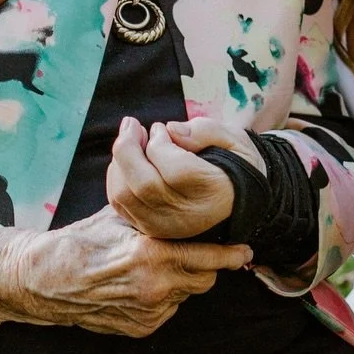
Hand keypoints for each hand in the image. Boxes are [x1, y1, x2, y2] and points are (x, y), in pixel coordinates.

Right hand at [0, 212, 251, 336]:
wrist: (44, 280)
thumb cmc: (80, 242)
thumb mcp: (118, 216)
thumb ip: (153, 210)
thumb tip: (176, 186)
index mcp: (151, 254)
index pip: (208, 258)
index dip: (231, 255)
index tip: (246, 251)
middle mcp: (154, 287)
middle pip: (204, 278)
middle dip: (206, 264)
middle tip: (202, 250)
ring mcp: (148, 311)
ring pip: (186, 294)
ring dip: (183, 279)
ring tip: (162, 263)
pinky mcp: (141, 327)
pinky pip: (168, 309)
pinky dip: (164, 296)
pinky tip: (145, 282)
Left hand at [107, 116, 263, 240]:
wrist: (237, 202)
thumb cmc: (235, 165)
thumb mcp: (234, 140)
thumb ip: (205, 131)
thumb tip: (170, 130)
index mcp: (215, 193)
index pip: (175, 170)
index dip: (159, 143)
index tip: (160, 127)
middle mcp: (188, 216)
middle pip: (144, 185)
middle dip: (128, 148)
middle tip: (132, 125)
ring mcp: (166, 226)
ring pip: (125, 196)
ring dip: (118, 162)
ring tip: (129, 140)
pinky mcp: (150, 228)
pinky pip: (120, 205)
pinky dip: (116, 178)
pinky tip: (126, 160)